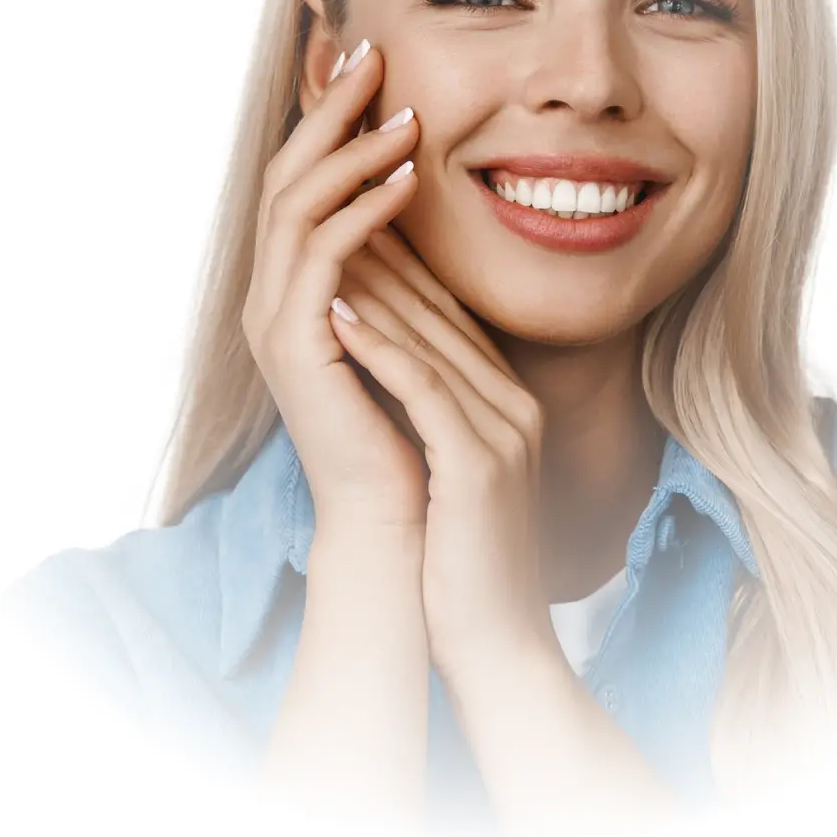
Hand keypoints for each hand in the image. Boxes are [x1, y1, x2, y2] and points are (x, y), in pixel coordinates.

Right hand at [240, 38, 429, 532]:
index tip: (370, 62)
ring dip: (350, 152)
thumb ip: (400, 263)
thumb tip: (420, 190)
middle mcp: (270, 295)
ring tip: (403, 114)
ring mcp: (274, 320)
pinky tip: (407, 180)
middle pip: (285, 175)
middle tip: (370, 51)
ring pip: (295, 205)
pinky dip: (364, 210)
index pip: (301, 179)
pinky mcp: (294, 346)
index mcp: (293, 286)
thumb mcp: (407, 320)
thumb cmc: (412, 418)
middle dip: (328, 110)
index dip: (328, 117)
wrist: (400, 510)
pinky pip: (322, 257)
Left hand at [327, 225, 563, 683]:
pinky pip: (425, 391)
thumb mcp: (451, 467)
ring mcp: (503, 432)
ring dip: (373, 281)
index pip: (447, 312)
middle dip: (383, 248)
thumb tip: (385, 356)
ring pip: (430, 338)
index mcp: (508, 400)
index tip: (345, 213)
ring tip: (323, 232)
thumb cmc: (461, 557)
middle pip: (440, 309)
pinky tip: (339, 311)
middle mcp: (514, 404)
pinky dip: (380, 348)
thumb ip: (435, 410)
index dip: (396, 257)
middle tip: (331, 196)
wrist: (493, 639)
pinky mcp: (480, 466)